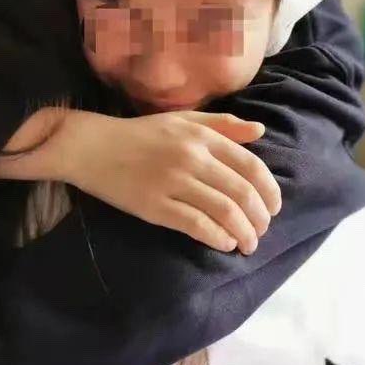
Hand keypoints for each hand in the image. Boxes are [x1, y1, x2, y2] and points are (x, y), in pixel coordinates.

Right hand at [55, 111, 281, 254]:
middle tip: (262, 231)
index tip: (273, 208)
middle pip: (242, 193)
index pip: (251, 166)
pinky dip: (217, 238)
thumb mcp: (183, 120)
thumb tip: (260, 130)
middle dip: (260, 218)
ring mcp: (173, 183)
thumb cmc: (140, 134)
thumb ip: (223, 125)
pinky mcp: (155, 206)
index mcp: (202, 137)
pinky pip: (196, 225)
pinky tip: (224, 243)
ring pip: (223, 212)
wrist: (91, 147)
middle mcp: (192, 158)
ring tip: (247, 244)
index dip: (269, 191)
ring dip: (244, 233)